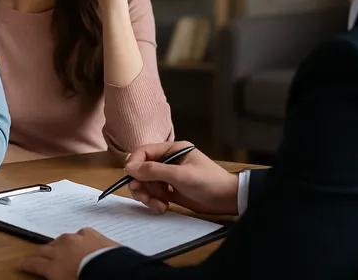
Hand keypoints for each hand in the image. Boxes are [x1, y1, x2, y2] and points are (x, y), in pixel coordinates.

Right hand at [20, 228, 118, 279]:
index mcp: (53, 267)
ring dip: (59, 247)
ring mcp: (74, 239)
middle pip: (44, 250)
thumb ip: (57, 276)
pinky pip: (78, 234)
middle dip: (41, 255)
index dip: (26, 264)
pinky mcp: (89, 232)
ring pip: (60, 240)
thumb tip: (53, 274)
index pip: (33, 263)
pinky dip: (78, 240)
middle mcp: (60, 249)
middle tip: (42, 260)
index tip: (21, 264)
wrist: (114, 272)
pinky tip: (82, 245)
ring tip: (63, 253)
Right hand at [125, 141, 239, 215]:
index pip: (144, 152)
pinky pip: (154, 194)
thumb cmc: (208, 182)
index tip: (130, 177)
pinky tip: (162, 208)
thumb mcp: (180, 175)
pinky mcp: (170, 190)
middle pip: (142, 169)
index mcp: (172, 150)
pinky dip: (154, 201)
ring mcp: (169, 176)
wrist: (228, 200)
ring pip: (146, 183)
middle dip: (140, 183)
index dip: (134, 163)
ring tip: (156, 205)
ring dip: (147, 195)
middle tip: (143, 196)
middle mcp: (168, 161)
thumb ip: (154, 171)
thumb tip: (128, 168)